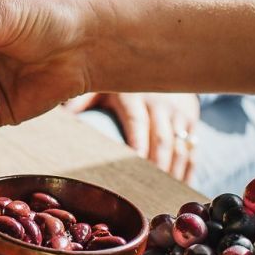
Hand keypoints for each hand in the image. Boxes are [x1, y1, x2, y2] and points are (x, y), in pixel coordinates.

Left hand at [65, 92, 198, 181]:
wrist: (160, 59)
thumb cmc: (119, 82)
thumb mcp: (100, 85)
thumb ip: (80, 100)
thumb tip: (61, 117)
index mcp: (134, 96)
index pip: (137, 122)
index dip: (137, 144)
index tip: (133, 165)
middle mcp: (160, 103)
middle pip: (163, 139)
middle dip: (158, 166)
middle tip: (150, 191)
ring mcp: (178, 112)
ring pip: (181, 146)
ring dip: (174, 172)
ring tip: (165, 194)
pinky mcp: (191, 118)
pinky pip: (192, 148)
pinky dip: (189, 169)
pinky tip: (181, 186)